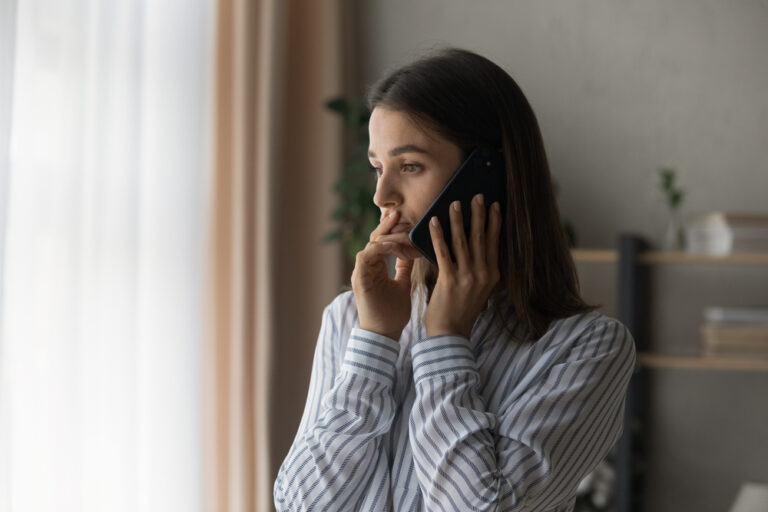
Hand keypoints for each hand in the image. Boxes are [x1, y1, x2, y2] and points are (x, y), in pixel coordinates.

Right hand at [351, 210, 420, 340]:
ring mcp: (361, 272)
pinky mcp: (360, 279)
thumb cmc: (393, 313)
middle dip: (387, 225)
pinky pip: (366, 256)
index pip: (382, 241)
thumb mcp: (403, 285)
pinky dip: (379, 249)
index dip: (393, 230)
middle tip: (399, 212)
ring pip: (370, 244)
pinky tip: (393, 245)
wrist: (384, 335)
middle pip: (375, 239)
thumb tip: (412, 252)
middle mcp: (366, 267)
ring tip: (399, 225)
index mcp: (376, 267)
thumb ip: (404, 268)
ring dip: (385, 235)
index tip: (406, 219)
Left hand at [424, 194, 501, 338]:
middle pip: (481, 237)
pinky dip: (438, 235)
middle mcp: (483, 274)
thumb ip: (479, 270)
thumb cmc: (461, 311)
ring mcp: (467, 277)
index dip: (495, 222)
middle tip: (477, 195)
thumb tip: (475, 247)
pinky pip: (443, 251)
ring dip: (458, 220)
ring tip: (455, 203)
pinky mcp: (449, 279)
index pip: (494, 243)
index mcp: (492, 275)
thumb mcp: (479, 290)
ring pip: (463, 241)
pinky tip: (434, 221)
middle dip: (479, 214)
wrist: (450, 334)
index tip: (495, 205)